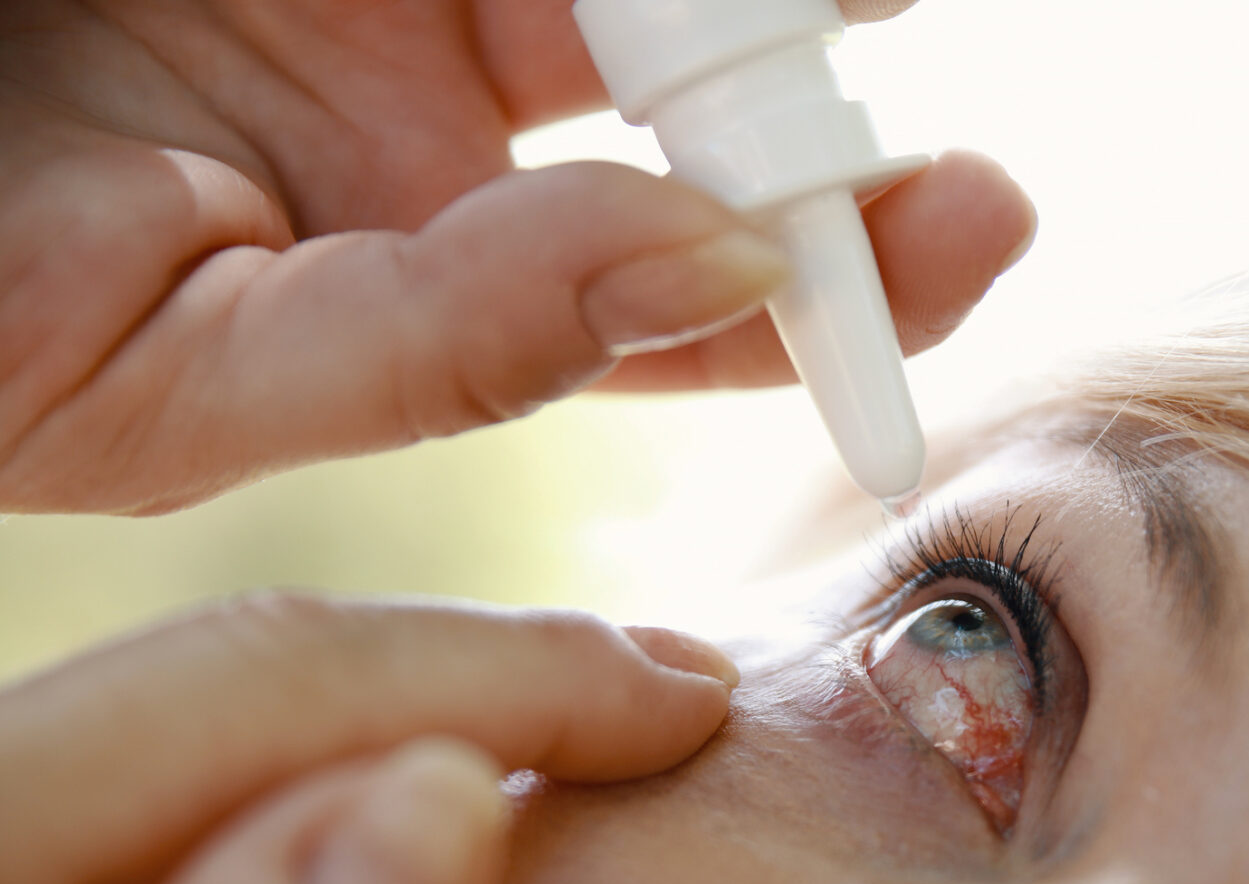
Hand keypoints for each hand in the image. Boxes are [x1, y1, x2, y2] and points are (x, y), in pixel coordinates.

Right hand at [0, 0, 1035, 514]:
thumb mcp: (181, 379)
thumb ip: (446, 348)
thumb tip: (707, 269)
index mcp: (450, 291)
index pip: (695, 295)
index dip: (845, 280)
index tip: (966, 231)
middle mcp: (460, 137)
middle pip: (707, 99)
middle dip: (820, 74)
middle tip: (906, 46)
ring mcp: (423, 2)